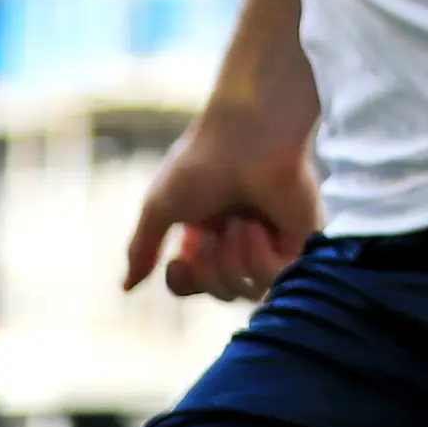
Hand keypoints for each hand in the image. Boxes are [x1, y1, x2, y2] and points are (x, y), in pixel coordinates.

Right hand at [123, 91, 321, 303]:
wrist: (250, 134)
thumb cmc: (204, 162)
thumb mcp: (161, 206)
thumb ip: (143, 248)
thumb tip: (126, 288)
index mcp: (210, 227)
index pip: (196, 283)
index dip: (184, 282)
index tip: (178, 261)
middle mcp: (242, 235)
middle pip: (221, 292)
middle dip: (208, 272)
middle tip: (211, 234)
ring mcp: (274, 237)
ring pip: (249, 292)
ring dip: (233, 262)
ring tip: (238, 223)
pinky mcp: (301, 239)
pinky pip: (277, 280)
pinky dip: (258, 259)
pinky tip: (256, 228)